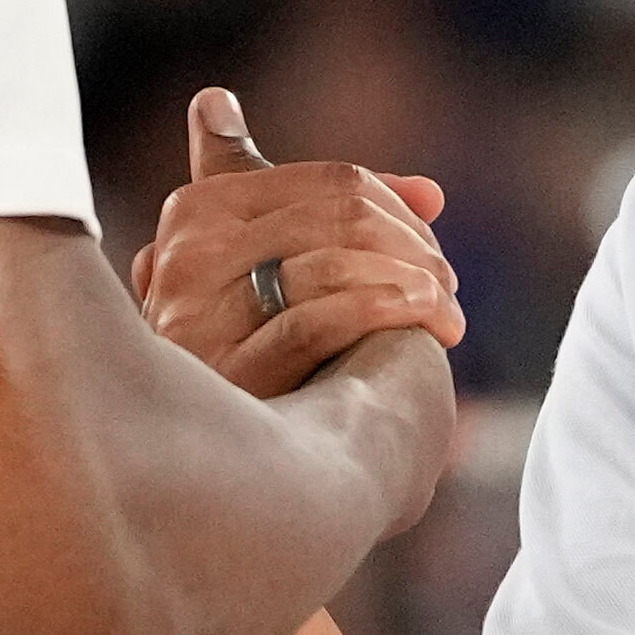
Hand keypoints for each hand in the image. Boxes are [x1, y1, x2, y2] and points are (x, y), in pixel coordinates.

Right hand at [134, 90, 466, 393]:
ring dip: (413, 284)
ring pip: (333, 265)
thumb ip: (341, 218)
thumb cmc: (260, 350)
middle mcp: (188, 256)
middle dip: (413, 246)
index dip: (398, 206)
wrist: (213, 453)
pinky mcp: (227, 376)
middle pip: (342, 217)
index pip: (330, 180)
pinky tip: (425, 329)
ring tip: (445, 316)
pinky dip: (381, 315)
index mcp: (199, 210)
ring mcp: (199, 318)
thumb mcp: (275, 266)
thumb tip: (433, 192)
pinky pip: (314, 325)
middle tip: (446, 283)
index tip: (429, 240)